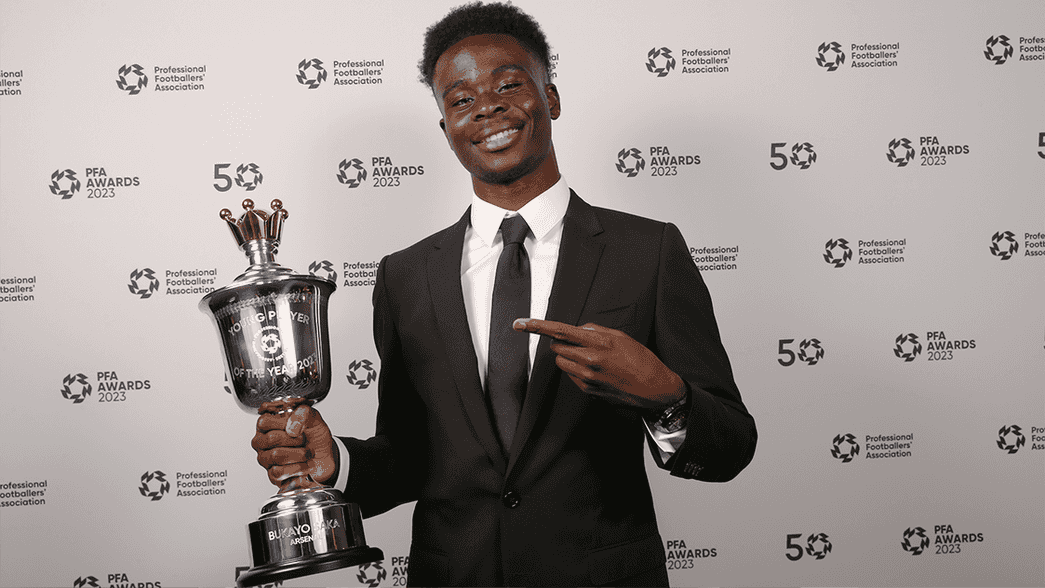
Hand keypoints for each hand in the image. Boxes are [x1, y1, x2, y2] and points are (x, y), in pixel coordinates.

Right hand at [251, 402, 337, 486]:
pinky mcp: (272, 475)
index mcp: (268, 425)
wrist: (325, 456)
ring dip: (300, 454)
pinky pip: (279, 472)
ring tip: (308, 453)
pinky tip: (305, 465)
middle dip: (296, 439)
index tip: (297, 427)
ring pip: (276, 455)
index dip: (284, 424)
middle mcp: (263, 442)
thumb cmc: (314, 436)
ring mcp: (265, 459)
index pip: (264, 422)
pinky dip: (298, 468)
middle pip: (271, 438)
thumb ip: (303, 413)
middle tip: (305, 440)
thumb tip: (291, 428)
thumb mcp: (314, 418)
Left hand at [514, 318, 684, 409]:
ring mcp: (587, 378)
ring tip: (589, 358)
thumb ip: (597, 331)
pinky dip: (576, 370)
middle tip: (580, 343)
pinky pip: (570, 376)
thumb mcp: (622, 337)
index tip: (521, 323)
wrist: (655, 390)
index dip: (538, 326)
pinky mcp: (588, 391)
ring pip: (561, 362)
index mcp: (599, 344)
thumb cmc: (642, 361)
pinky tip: (596, 371)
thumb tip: (579, 329)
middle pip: (556, 348)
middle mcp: (590, 361)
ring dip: (568, 357)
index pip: (561, 331)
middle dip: (562, 343)